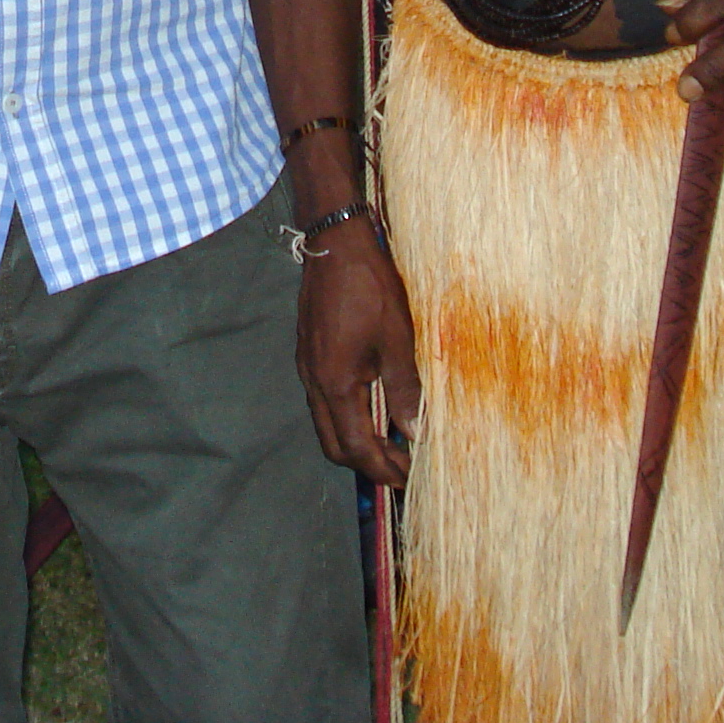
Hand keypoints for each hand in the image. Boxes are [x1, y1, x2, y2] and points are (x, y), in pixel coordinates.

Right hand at [297, 220, 422, 485]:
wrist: (334, 242)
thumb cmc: (370, 287)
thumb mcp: (398, 339)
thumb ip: (405, 389)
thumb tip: (415, 433)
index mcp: (335, 383)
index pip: (356, 447)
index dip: (383, 470)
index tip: (409, 480)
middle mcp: (314, 381)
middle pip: (334, 445)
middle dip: (367, 464)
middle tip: (402, 468)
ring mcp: (307, 367)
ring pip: (327, 424)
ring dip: (357, 441)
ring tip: (392, 442)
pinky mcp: (310, 353)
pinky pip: (324, 402)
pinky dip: (348, 417)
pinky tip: (374, 407)